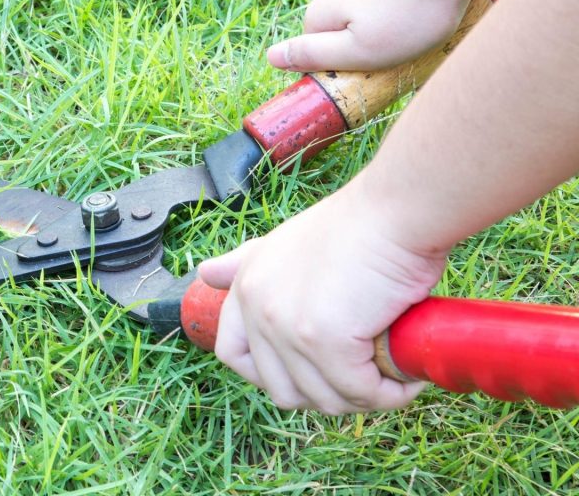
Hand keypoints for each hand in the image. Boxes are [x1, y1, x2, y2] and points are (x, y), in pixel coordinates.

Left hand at [198, 181, 445, 413]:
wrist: (394, 212)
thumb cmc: (356, 226)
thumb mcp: (284, 243)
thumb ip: (245, 264)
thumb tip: (204, 273)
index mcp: (246, 287)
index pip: (232, 354)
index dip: (267, 376)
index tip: (307, 375)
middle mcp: (257, 308)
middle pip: (281, 389)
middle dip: (324, 394)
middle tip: (363, 377)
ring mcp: (286, 327)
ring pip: (323, 398)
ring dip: (362, 396)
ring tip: (391, 375)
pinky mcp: (323, 340)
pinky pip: (359, 392)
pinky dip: (389, 393)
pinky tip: (406, 378)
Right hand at [266, 0, 474, 71]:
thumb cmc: (408, 12)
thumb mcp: (357, 49)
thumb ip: (313, 56)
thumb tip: (271, 58)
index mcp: (320, 14)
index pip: (313, 54)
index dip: (337, 71)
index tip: (366, 79)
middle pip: (338, 35)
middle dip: (361, 51)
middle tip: (393, 61)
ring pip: (362, 18)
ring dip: (382, 33)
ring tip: (413, 38)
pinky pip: (382, 3)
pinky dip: (397, 15)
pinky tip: (420, 18)